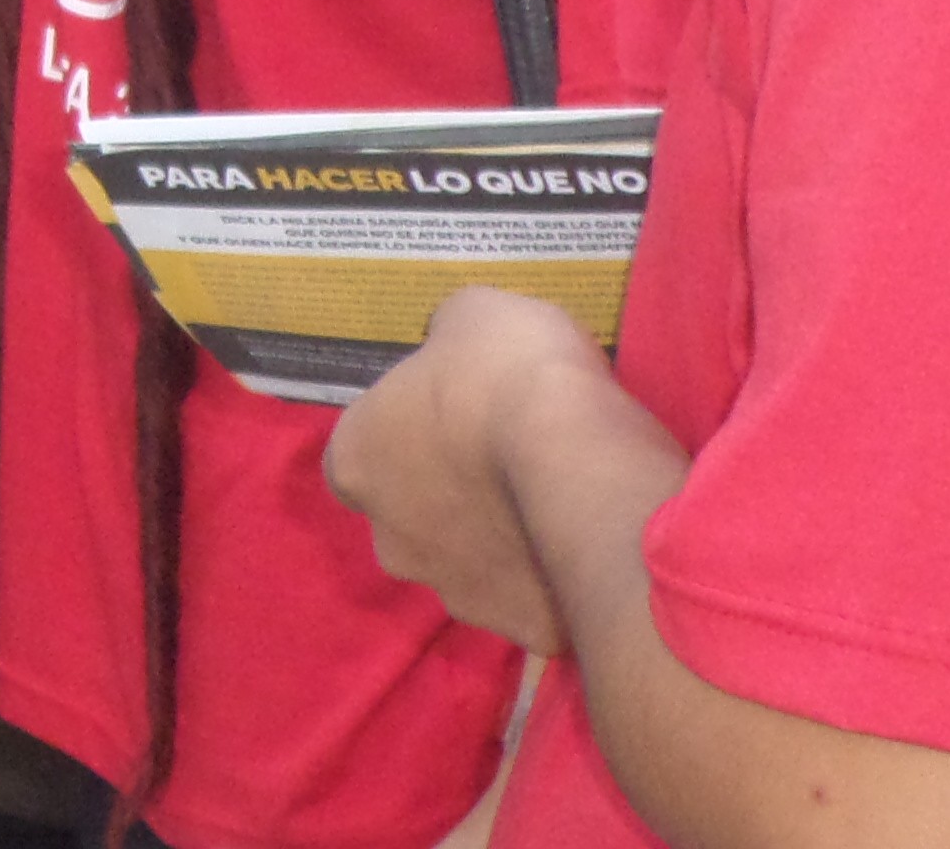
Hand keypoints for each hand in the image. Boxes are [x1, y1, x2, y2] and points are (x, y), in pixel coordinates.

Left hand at [329, 287, 608, 654]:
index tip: (466, 416)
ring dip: (508, 544)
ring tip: (565, 505)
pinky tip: (595, 548)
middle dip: (458, 497)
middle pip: (416, 516)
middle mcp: (388, 540)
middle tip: (518, 463)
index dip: (416, 431)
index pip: (368, 451)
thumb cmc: (508, 374)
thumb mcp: (472, 317)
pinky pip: (538, 603)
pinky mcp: (523, 632)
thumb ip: (451, 343)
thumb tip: (457, 351)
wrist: (580, 461)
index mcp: (353, 464)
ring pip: (476, 566)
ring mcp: (455, 593)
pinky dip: (560, 581)